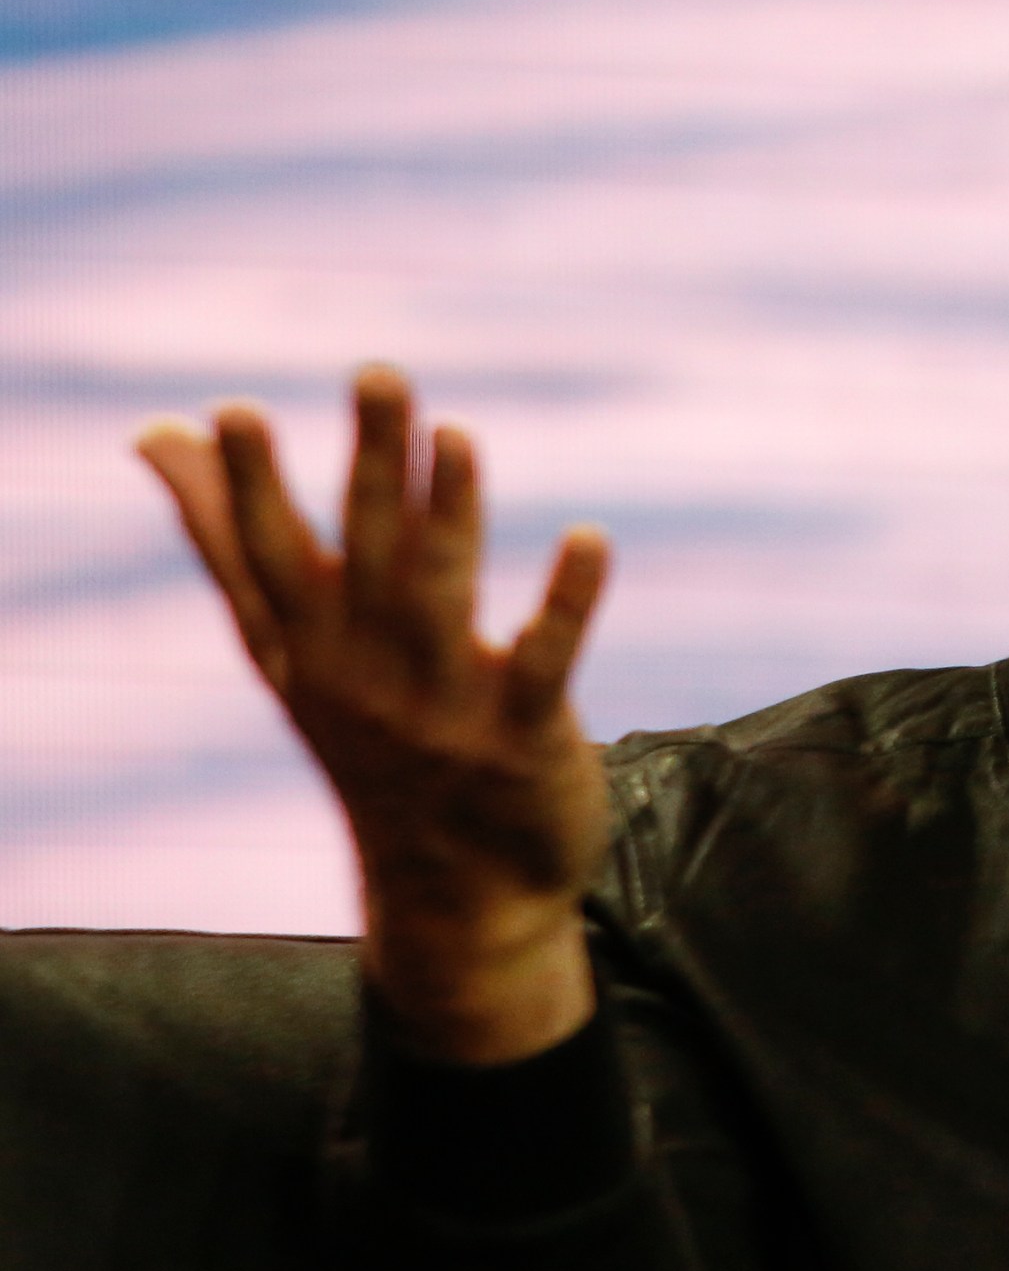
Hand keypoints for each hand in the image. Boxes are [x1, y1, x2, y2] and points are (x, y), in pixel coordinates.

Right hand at [137, 365, 611, 1064]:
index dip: (248, 489)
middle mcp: (365, 672)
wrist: (458, 896)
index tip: (236, 411)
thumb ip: (229, 540)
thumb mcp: (288, 650)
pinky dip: (567, 601)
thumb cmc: (371, 742)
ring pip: (442, 595)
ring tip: (459, 434)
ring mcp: (444, 706)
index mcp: (307, 646)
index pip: (267, 557)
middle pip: (364, 554)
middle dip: (371, 464)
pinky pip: (547, 661)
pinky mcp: (525, 735)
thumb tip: (155, 437)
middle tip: (380, 374)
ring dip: (451, 513)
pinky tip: (590, 539)